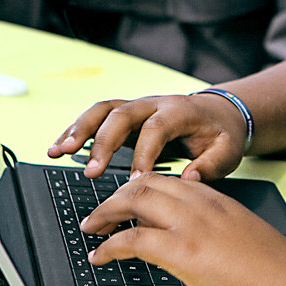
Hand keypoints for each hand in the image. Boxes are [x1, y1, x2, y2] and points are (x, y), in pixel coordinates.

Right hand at [47, 94, 248, 180]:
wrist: (220, 112)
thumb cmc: (222, 134)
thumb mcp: (227, 151)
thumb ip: (210, 165)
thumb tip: (188, 179)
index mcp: (180, 111)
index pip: (156, 128)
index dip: (143, 153)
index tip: (134, 181)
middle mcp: (154, 103)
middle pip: (122, 114)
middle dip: (103, 142)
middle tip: (91, 170)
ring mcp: (138, 106)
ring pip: (103, 110)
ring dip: (79, 130)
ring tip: (60, 151)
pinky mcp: (126, 115)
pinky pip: (96, 117)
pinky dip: (75, 130)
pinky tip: (58, 147)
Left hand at [80, 173, 285, 285]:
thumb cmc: (279, 275)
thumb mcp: (247, 241)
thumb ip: (223, 235)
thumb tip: (208, 250)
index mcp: (220, 201)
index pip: (171, 181)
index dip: (143, 188)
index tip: (129, 200)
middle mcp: (203, 205)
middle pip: (146, 183)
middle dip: (116, 196)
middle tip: (101, 214)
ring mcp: (192, 225)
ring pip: (134, 201)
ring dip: (106, 214)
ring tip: (93, 228)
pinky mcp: (183, 251)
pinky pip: (131, 240)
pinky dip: (108, 246)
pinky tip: (101, 256)